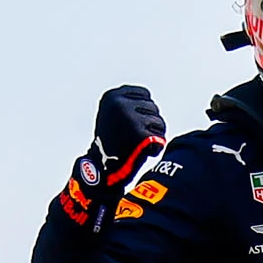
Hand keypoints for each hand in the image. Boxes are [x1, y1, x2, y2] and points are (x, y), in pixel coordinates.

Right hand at [77, 85, 167, 201]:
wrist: (102, 168)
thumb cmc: (111, 142)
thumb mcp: (113, 113)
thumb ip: (128, 102)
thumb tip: (147, 99)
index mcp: (112, 96)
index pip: (144, 94)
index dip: (142, 111)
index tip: (129, 124)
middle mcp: (120, 104)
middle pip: (153, 108)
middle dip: (148, 123)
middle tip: (131, 137)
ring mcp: (129, 119)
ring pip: (159, 123)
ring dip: (153, 135)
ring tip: (135, 144)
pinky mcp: (139, 135)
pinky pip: (160, 138)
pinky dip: (155, 147)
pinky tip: (141, 152)